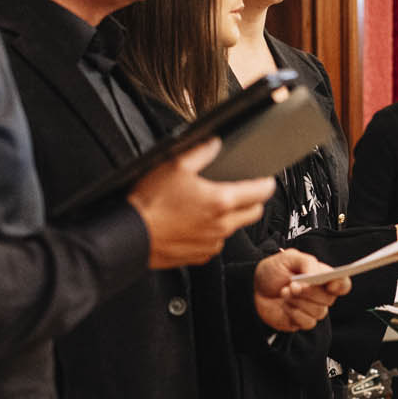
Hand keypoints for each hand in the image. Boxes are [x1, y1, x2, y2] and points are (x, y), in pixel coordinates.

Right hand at [127, 138, 274, 268]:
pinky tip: (194, 222)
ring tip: (208, 205)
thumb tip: (214, 143)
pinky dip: (212, 232)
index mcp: (221, 201)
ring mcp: (212, 243)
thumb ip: (200, 151)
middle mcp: (221, 225)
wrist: (130, 236)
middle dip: (252, 200)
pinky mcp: (201, 255)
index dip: (267, 182)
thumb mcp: (174, 166)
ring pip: (234, 228)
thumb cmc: (149, 204)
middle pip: (254, 212)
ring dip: (230, 216)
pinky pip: (216, 242)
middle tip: (240, 190)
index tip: (266, 179)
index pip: (261, 192)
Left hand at [252, 247, 349, 331]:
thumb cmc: (271, 272)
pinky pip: (308, 323)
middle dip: (309, 292)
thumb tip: (316, 274)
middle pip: (329, 299)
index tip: (330, 285)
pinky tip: (285, 306)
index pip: (342, 283)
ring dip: (298, 302)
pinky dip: (294, 314)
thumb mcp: (287, 258)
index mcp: (321, 276)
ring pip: (319, 312)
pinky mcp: (302, 322)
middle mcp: (319, 294)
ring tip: (284, 293)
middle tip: (292, 285)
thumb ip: (306, 262)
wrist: (252, 289)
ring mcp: (311, 309)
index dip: (340, 285)